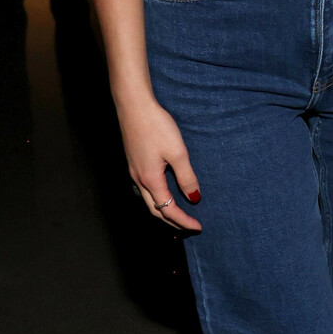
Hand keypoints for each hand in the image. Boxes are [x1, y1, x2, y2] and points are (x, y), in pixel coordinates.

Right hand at [118, 92, 201, 231]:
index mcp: (151, 180)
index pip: (168, 210)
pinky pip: (145, 189)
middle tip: (189, 227)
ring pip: (148, 201)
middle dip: (172, 222)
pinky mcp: (134, 162)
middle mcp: (139, 179)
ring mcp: (134, 171)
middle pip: (155, 210)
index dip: (183, 221)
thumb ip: (186, 177)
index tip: (198, 227)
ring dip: (163, 211)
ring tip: (178, 217)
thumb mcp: (177, 152)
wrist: (134, 106)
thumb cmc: (156, 126)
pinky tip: (164, 194)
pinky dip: (157, 199)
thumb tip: (194, 198)